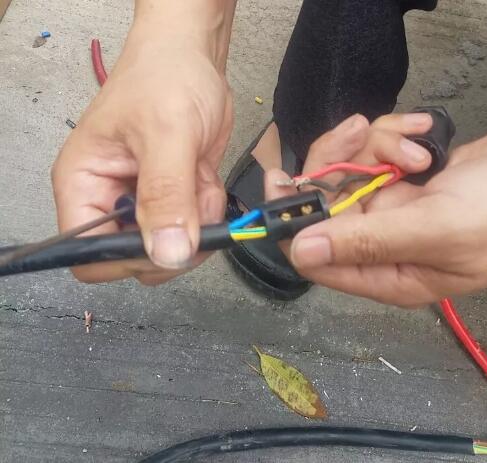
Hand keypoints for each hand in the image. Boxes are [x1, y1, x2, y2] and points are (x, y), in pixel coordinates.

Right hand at [51, 7, 233, 284]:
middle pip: (134, 258)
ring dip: (197, 221)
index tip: (166, 243)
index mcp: (84, 184)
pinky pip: (196, 227)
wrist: (194, 58)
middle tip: (194, 206)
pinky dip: (209, 208)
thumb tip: (166, 254)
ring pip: (172, 246)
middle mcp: (109, 199)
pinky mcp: (174, 198)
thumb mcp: (166, 133)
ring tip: (198, 177)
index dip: (126, 260)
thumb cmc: (165, 77)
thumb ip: (166, 195)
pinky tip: (205, 175)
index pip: (88, 253)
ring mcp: (144, 201)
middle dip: (174, 238)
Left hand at [266, 119, 486, 306]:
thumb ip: (368, 242)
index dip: (292, 220)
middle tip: (361, 134)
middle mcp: (382, 243)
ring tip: (418, 146)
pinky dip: (394, 133)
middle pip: (325, 202)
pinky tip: (424, 133)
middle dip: (341, 162)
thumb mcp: (439, 230)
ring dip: (377, 145)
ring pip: (350, 168)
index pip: (314, 255)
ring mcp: (393, 207)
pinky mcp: (405, 177)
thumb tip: (300, 250)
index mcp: (386, 273)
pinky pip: (375, 150)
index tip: (283, 180)